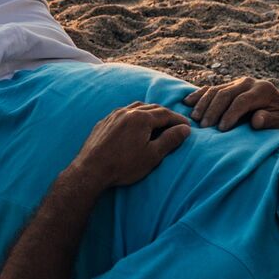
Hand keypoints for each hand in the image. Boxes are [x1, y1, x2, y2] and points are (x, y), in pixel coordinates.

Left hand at [69, 102, 190, 188]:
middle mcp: (127, 111)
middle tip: (175, 123)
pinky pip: (123, 113)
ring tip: (157, 122)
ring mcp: (113, 115)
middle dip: (165, 115)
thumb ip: (170, 140)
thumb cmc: (124, 165)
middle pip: (151, 108)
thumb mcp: (153, 155)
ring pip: (136, 108)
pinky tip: (135, 125)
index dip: (178, 120)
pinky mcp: (104, 122)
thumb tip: (185, 129)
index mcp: (141, 117)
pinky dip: (134, 116)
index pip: (166, 114)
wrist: (91, 170)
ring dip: (149, 112)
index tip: (187, 126)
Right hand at [183, 77, 278, 131]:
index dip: (230, 114)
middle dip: (214, 110)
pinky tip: (187, 102)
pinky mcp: (229, 85)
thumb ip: (270, 121)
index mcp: (263, 90)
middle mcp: (249, 82)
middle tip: (204, 126)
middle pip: (226, 93)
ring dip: (203, 104)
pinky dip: (199, 95)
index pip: (242, 100)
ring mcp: (237, 82)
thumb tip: (257, 119)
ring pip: (216, 90)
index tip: (221, 129)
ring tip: (195, 119)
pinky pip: (211, 88)